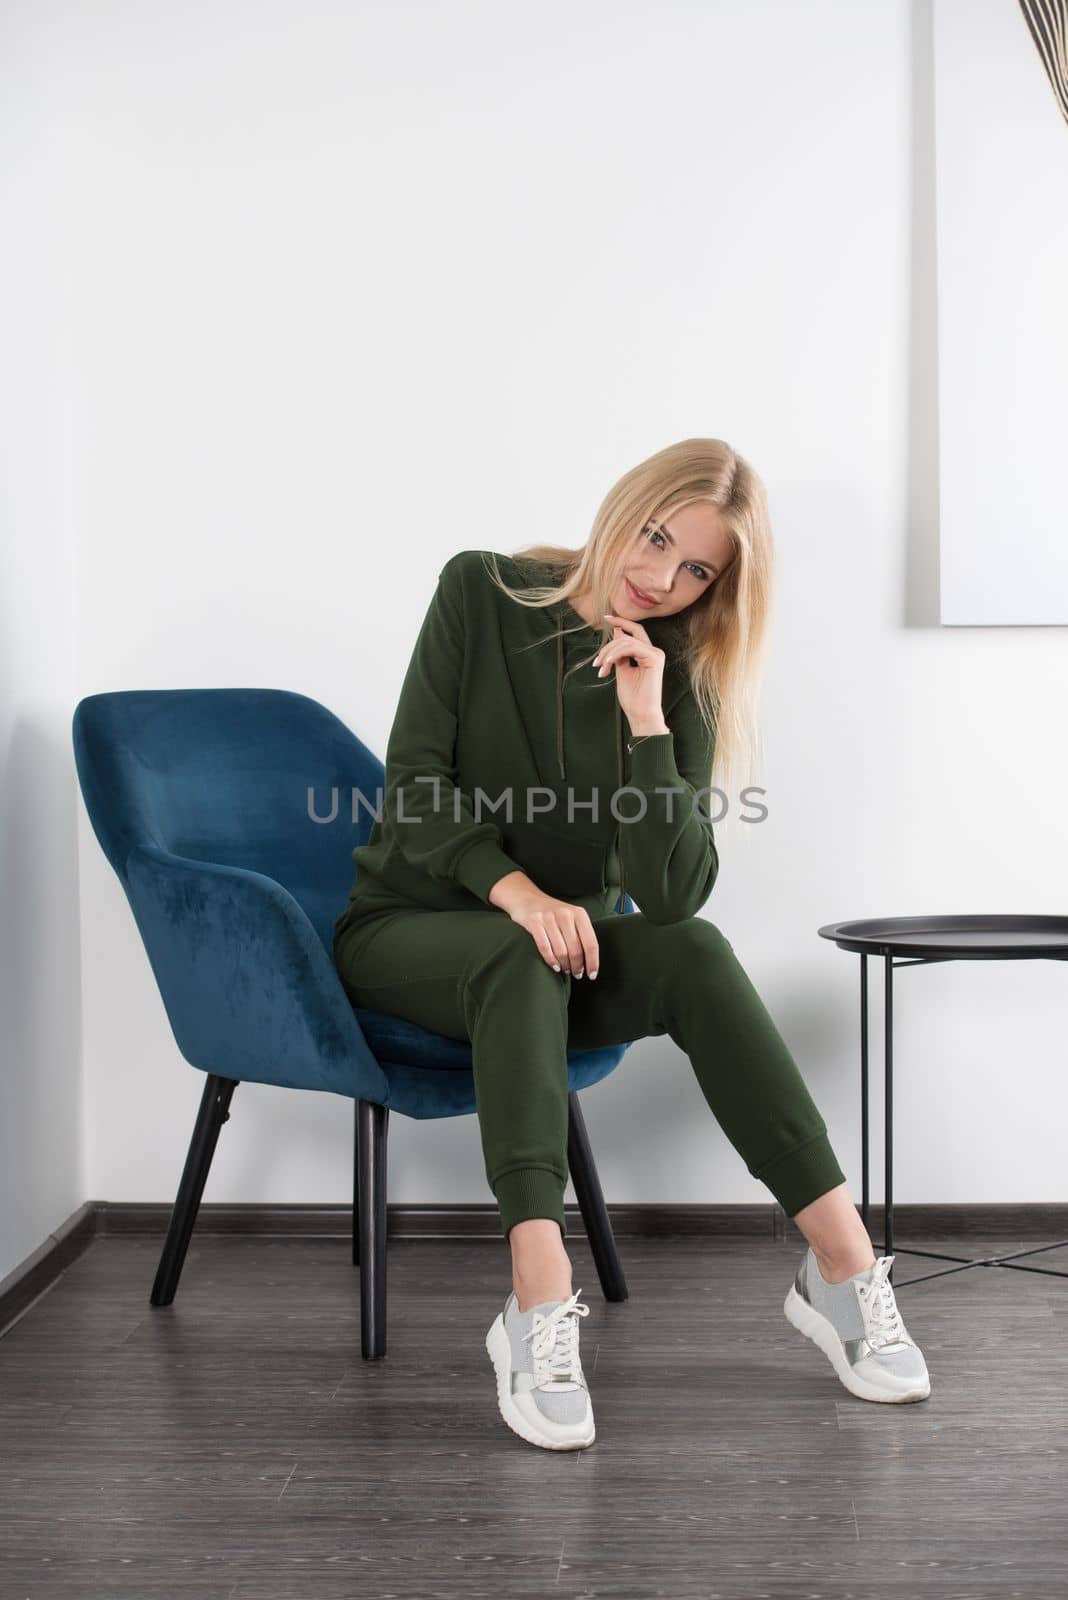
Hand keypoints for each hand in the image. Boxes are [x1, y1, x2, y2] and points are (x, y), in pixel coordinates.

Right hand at [501, 883, 599, 978]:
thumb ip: (581, 934)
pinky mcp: (534, 922)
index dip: (593, 962)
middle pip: (576, 950)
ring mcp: (549, 918)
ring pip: (561, 951)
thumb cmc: (553, 913)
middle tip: (576, 973)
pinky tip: (555, 966)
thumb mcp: (571, 918)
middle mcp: (565, 914)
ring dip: (564, 965)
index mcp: (579, 914)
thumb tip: (589, 961)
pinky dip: (551, 961)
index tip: (592, 975)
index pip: (591, 943)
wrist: (527, 898)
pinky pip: (545, 948)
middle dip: (577, 966)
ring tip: (565, 969)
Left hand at [592, 614, 668, 734]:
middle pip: (629, 634)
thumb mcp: (622, 669)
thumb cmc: (633, 697)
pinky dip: (615, 655)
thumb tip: (617, 633)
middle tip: (597, 661)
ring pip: (626, 641)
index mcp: (648, 654)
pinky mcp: (654, 659)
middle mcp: (654, 652)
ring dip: (608, 653)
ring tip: (601, 668)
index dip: (622, 622)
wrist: (640, 714)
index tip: (606, 618)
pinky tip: (608, 665)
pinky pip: (630, 648)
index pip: (635, 631)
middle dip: (609, 642)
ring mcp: (656, 654)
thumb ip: (620, 652)